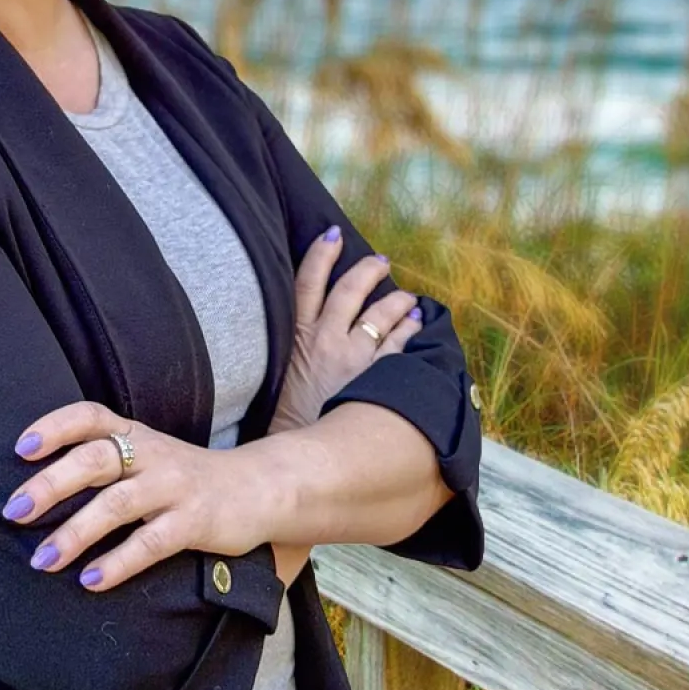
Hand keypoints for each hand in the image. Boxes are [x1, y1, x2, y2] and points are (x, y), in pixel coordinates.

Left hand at [2, 402, 274, 591]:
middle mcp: (150, 453)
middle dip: (50, 484)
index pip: (89, 416)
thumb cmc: (182, 476)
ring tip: (42, 560)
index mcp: (133, 433)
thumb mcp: (144, 455)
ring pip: (116, 504)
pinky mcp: (195, 522)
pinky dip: (118, 562)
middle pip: (93, 459)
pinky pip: (151, 542)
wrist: (258, 488)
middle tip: (13, 511)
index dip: (54, 427)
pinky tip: (91, 580)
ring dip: (75, 533)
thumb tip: (34, 488)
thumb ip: (101, 460)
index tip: (21, 448)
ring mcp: (173, 486)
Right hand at [268, 227, 420, 436]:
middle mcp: (325, 340)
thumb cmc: (283, 419)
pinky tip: (418, 322)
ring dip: (395, 300)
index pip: (306, 283)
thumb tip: (296, 343)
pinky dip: (410, 330)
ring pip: (378, 315)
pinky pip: (398, 346)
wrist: (297, 454)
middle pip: (348, 291)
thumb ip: (287, 355)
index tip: (332, 235)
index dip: (319, 255)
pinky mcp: (374, 379)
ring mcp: (352, 358)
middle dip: (366, 271)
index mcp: (295, 337)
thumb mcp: (271, 378)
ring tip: (406, 296)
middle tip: (380, 261)